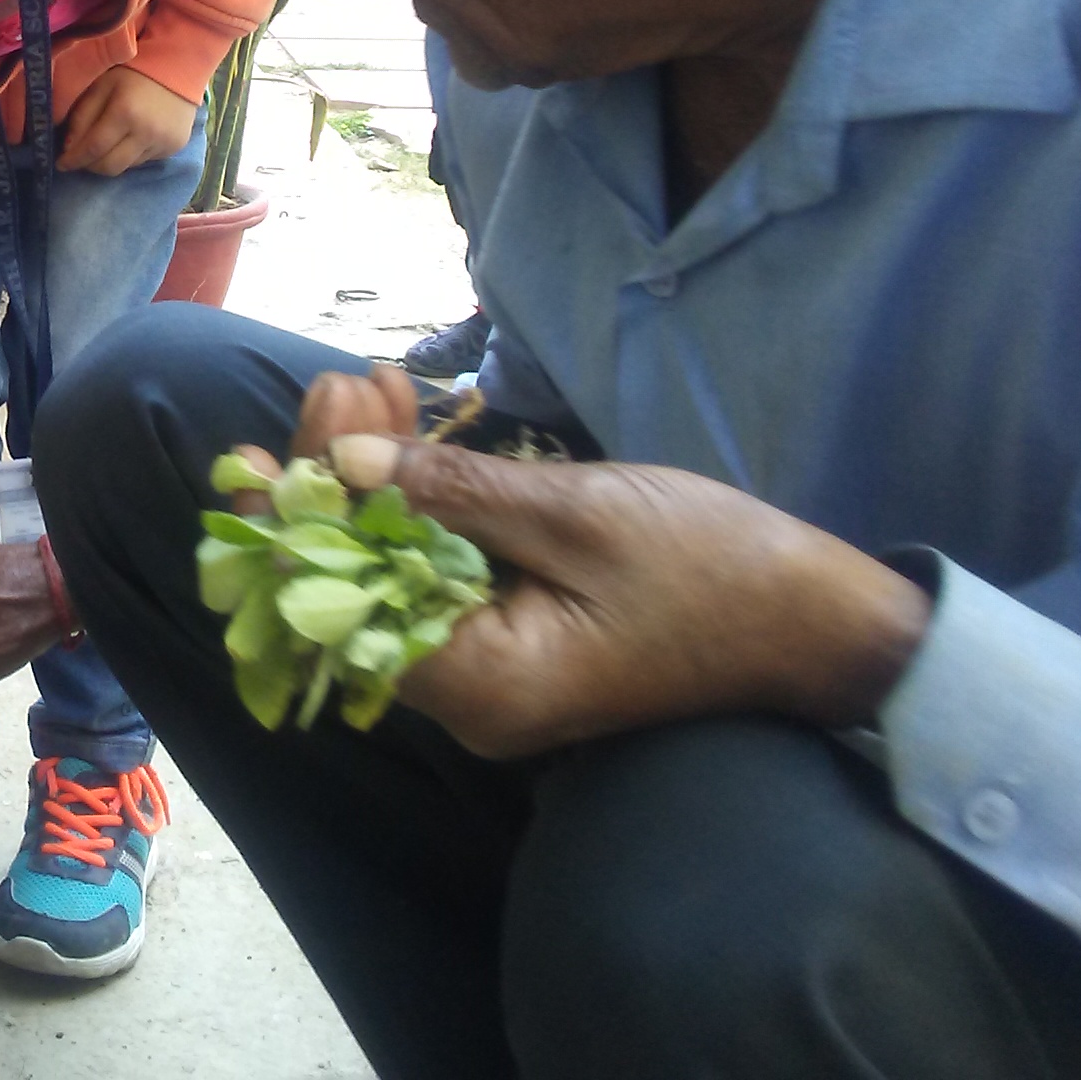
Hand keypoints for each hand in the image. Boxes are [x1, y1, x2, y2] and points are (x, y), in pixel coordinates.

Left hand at [59, 66, 198, 175]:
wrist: (178, 67)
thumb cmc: (132, 72)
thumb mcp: (101, 86)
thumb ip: (82, 115)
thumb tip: (69, 147)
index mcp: (125, 112)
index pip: (93, 148)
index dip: (73, 160)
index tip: (61, 164)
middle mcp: (146, 132)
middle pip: (110, 166)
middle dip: (89, 166)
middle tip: (79, 159)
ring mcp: (163, 142)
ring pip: (126, 167)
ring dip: (110, 160)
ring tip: (104, 146)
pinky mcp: (174, 147)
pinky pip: (143, 161)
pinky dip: (129, 156)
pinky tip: (128, 139)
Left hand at [314, 430, 931, 758]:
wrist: (816, 621)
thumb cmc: (712, 570)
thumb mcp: (578, 514)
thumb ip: (454, 493)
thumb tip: (341, 463)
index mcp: (481, 685)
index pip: (341, 609)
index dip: (297, 527)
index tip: (265, 449)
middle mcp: (468, 695)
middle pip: (354, 588)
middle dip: (332, 485)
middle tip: (336, 387)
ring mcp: (487, 669)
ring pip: (389, 568)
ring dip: (370, 479)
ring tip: (362, 386)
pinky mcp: (508, 636)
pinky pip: (434, 568)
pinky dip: (417, 500)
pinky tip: (401, 425)